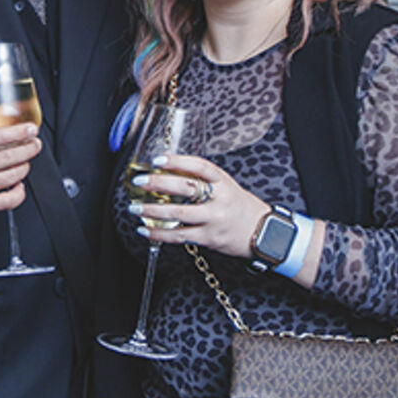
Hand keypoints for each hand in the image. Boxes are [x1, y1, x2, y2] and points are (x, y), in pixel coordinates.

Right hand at [0, 123, 40, 224]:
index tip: (29, 130)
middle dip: (28, 149)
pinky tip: (18, 184)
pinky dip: (19, 192)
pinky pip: (7, 201)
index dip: (15, 133)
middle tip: (35, 144)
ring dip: (24, 167)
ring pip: (10, 177)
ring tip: (25, 161)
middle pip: (6, 158)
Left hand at [129, 153, 265, 259]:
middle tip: (139, 181)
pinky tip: (144, 230)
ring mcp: (214, 220)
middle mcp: (219, 199)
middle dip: (159, 184)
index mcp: (224, 182)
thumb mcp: (226, 186)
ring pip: (179, 214)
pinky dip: (159, 234)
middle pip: (186, 188)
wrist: (263, 233)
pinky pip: (179, 235)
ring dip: (152, 211)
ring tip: (134, 208)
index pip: (200, 166)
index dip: (178, 161)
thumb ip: (202, 180)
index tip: (158, 159)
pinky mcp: (208, 238)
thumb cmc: (239, 207)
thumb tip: (168, 171)